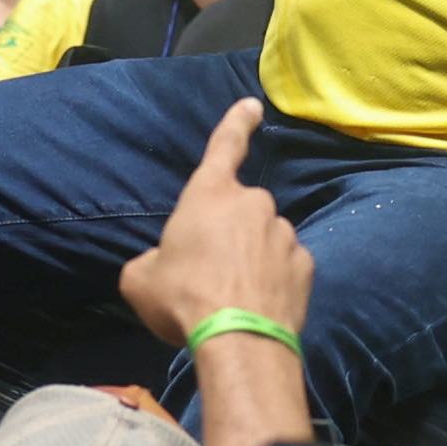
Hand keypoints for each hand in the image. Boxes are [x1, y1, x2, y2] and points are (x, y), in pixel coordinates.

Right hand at [116, 98, 312, 343]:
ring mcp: (284, 233)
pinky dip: (274, 280)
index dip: (236, 123)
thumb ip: (152, 261)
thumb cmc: (183, 299)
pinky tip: (259, 305)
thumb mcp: (141, 281)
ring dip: (252, 258)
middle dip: (228, 233)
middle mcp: (252, 203)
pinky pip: (285, 265)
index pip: (224, 146)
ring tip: (233, 296)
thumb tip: (161, 265)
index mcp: (209, 194)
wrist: (238, 340)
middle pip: (240, 210)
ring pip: (266, 238)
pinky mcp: (305, 265)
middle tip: (209, 273)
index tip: (252, 105)